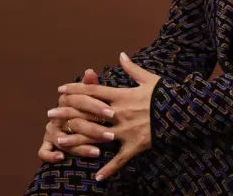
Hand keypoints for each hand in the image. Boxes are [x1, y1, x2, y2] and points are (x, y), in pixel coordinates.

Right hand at [37, 69, 111, 161]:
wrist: (77, 127)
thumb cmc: (88, 110)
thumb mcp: (92, 98)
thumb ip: (91, 87)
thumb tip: (90, 71)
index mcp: (66, 101)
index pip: (77, 100)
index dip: (94, 106)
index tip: (112, 113)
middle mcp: (56, 115)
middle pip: (71, 121)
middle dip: (93, 129)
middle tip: (110, 136)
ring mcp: (50, 131)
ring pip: (61, 139)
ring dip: (80, 147)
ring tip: (97, 152)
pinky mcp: (46, 145)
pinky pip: (44, 151)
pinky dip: (51, 155)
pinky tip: (62, 157)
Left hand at [58, 53, 159, 180]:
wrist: (182, 111)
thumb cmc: (165, 94)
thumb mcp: (149, 78)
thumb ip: (132, 68)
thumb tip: (121, 55)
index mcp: (122, 96)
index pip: (93, 91)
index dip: (75, 89)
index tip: (60, 90)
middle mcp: (119, 113)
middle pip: (87, 113)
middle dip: (67, 113)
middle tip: (50, 114)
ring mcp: (125, 130)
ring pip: (96, 136)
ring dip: (76, 140)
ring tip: (58, 143)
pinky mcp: (134, 145)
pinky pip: (119, 159)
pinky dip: (109, 169)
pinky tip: (97, 177)